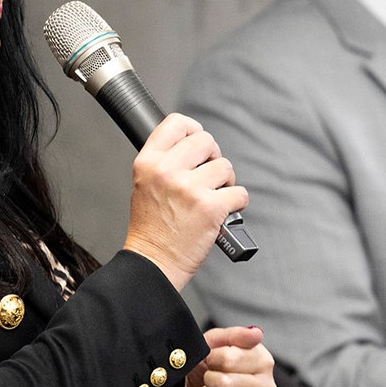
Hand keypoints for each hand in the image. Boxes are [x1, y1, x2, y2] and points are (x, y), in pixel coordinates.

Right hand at [123, 113, 247, 289]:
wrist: (153, 262)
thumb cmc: (152, 228)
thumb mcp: (145, 184)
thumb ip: (165, 161)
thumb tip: (196, 144)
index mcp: (148, 163)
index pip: (177, 124)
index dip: (194, 130)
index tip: (199, 144)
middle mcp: (167, 171)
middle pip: (206, 141)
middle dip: (213, 158)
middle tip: (208, 177)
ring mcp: (189, 189)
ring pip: (225, 167)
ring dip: (226, 182)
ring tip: (212, 197)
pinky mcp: (210, 207)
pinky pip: (239, 193)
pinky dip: (237, 203)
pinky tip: (223, 212)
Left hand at [184, 325, 276, 386]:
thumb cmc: (214, 364)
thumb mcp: (218, 342)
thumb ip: (235, 334)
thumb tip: (256, 333)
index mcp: (263, 361)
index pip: (228, 359)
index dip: (211, 359)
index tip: (212, 360)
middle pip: (224, 385)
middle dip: (208, 381)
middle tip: (210, 378)